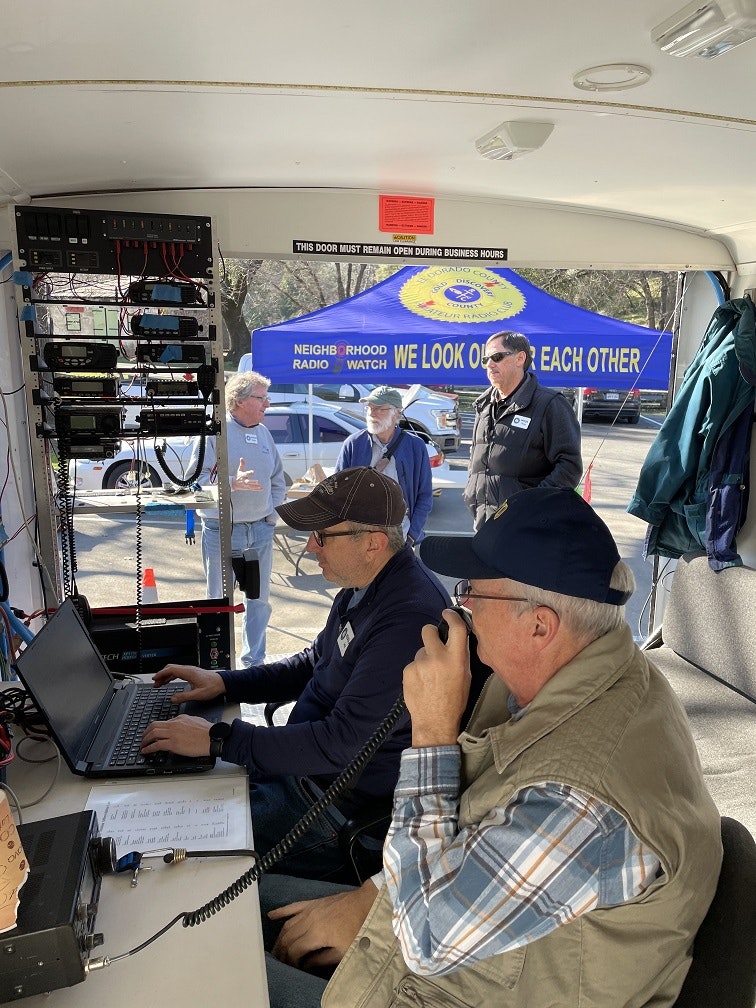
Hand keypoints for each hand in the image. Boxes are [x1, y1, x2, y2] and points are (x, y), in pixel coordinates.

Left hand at [140, 714, 212, 756]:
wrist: (211, 737)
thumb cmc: (206, 731)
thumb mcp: (193, 720)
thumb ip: (183, 721)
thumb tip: (177, 723)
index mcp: (179, 719)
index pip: (162, 722)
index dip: (154, 728)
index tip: (151, 733)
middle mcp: (174, 725)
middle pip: (153, 726)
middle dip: (145, 733)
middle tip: (143, 738)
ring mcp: (172, 734)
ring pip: (153, 734)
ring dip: (145, 740)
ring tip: (142, 746)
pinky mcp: (173, 744)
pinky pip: (156, 745)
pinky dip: (149, 748)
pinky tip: (146, 751)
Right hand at [152, 663, 224, 702]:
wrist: (222, 683)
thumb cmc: (213, 687)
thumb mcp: (198, 695)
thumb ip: (184, 697)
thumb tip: (173, 699)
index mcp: (189, 673)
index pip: (171, 670)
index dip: (161, 674)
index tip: (155, 679)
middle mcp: (189, 669)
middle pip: (171, 668)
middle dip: (161, 675)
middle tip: (155, 683)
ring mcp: (190, 670)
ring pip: (174, 670)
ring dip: (166, 676)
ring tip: (160, 684)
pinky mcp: (192, 673)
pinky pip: (179, 672)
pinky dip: (171, 676)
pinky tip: (169, 682)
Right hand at [232, 456, 262, 491]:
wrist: (234, 484)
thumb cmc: (238, 475)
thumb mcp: (240, 470)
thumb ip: (242, 464)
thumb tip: (241, 458)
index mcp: (242, 476)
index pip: (246, 474)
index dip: (249, 473)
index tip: (253, 472)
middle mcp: (244, 481)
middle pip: (248, 482)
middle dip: (252, 482)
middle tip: (257, 481)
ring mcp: (245, 485)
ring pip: (250, 486)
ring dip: (255, 487)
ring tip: (260, 486)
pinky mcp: (247, 488)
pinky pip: (252, 489)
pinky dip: (257, 489)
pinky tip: (261, 488)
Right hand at [269, 880, 377, 970]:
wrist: (366, 904)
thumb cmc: (357, 929)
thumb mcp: (342, 952)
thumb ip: (322, 960)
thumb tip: (306, 965)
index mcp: (317, 934)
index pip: (294, 950)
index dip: (291, 962)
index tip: (293, 968)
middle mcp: (309, 920)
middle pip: (287, 938)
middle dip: (282, 952)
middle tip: (280, 962)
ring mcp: (310, 909)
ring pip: (287, 924)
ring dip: (280, 937)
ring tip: (277, 949)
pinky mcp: (313, 902)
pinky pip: (293, 906)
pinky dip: (281, 912)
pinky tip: (271, 916)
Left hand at [403, 608, 470, 747]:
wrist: (435, 721)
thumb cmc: (455, 700)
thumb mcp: (466, 676)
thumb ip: (460, 655)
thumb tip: (456, 640)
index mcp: (456, 659)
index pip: (456, 627)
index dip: (451, 616)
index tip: (447, 614)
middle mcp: (437, 657)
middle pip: (428, 630)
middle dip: (431, 634)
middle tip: (434, 645)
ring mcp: (420, 663)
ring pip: (420, 650)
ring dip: (424, 658)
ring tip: (429, 676)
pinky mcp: (407, 671)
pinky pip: (413, 663)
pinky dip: (417, 670)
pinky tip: (422, 683)